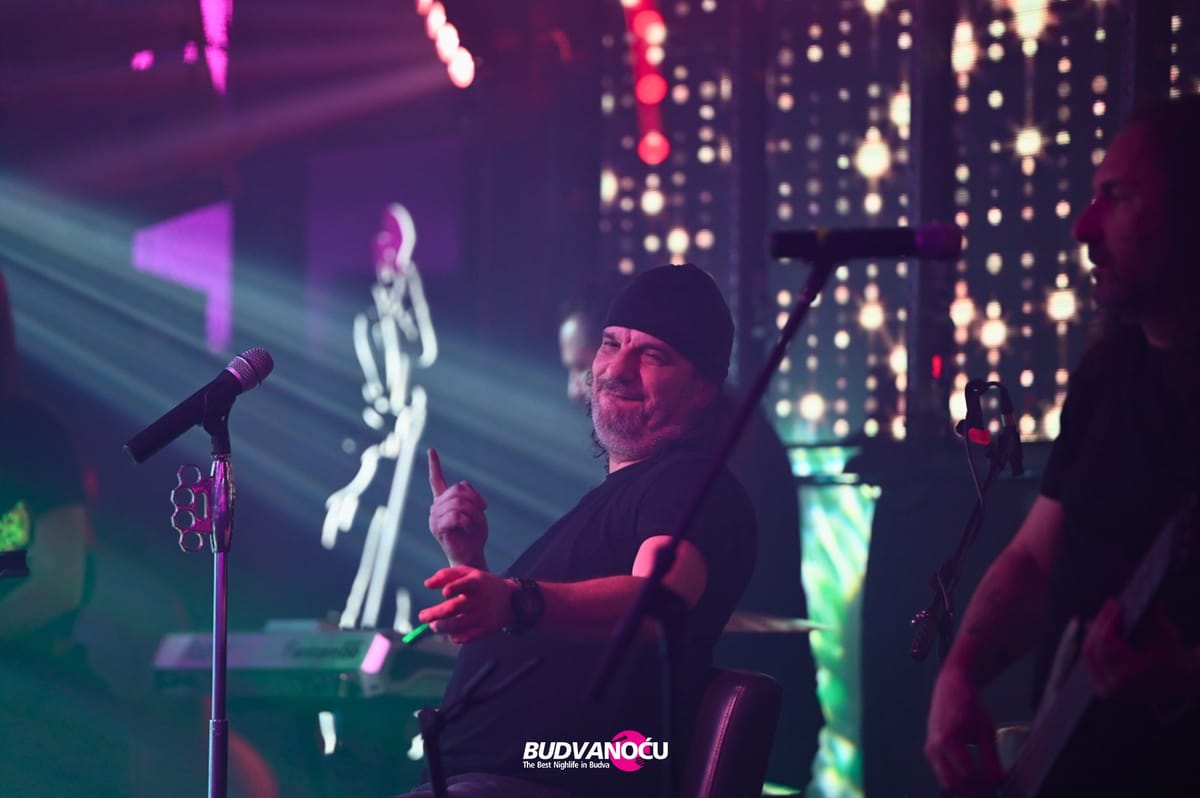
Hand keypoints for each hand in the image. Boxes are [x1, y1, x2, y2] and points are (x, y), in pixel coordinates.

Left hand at [417, 566, 514, 643]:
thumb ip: (446, 575)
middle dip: (435, 613)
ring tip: (434, 626)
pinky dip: (455, 637)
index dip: (452, 588)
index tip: (444, 593)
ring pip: (457, 625)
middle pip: (454, 608)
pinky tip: (451, 633)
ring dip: (441, 627)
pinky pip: (467, 637)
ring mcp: (483, 616)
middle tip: (422, 617)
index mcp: (476, 583)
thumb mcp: (468, 573)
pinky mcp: (486, 630)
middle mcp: (480, 600)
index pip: (464, 584)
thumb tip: (427, 584)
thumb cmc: (482, 584)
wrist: (511, 600)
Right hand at [427, 448, 488, 567]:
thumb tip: (463, 491)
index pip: (437, 480)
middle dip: (474, 500)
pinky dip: (468, 522)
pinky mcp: (437, 528)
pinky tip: (469, 529)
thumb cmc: (474, 535)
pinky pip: (456, 516)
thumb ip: (470, 497)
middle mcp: (436, 506)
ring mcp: (434, 517)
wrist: (471, 555)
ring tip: (474, 525)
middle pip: (457, 490)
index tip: (431, 450)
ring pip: (458, 503)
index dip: (434, 465)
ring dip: (473, 514)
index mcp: (444, 501)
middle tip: (482, 513)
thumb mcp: (477, 511)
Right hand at [925, 665, 1003, 796]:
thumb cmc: (969, 706)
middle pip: (953, 784)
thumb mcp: (985, 730)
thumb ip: (991, 757)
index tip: (999, 787)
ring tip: (984, 789)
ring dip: (965, 789)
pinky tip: (974, 780)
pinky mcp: (931, 752)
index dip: (985, 785)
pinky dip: (958, 781)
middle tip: (991, 794)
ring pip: (946, 783)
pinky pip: (943, 774)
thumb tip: (998, 781)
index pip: (968, 774)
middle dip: (973, 792)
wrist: (950, 688)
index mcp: (948, 740)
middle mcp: (934, 748)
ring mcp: (930, 751)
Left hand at [1083, 599, 1199, 702]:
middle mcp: (1114, 686)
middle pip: (1094, 647)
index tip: (1116, 603)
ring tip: (1106, 612)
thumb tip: (1148, 593)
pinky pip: (1091, 661)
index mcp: (1129, 675)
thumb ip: (1154, 614)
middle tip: (1111, 604)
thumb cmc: (1173, 657)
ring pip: (1089, 653)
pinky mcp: (1102, 688)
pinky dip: (1095, 643)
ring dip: (1096, 630)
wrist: (1180, 684)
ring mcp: (1106, 689)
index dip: (1109, 619)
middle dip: (1102, 622)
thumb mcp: (1166, 634)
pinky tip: (1098, 625)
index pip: (1107, 642)